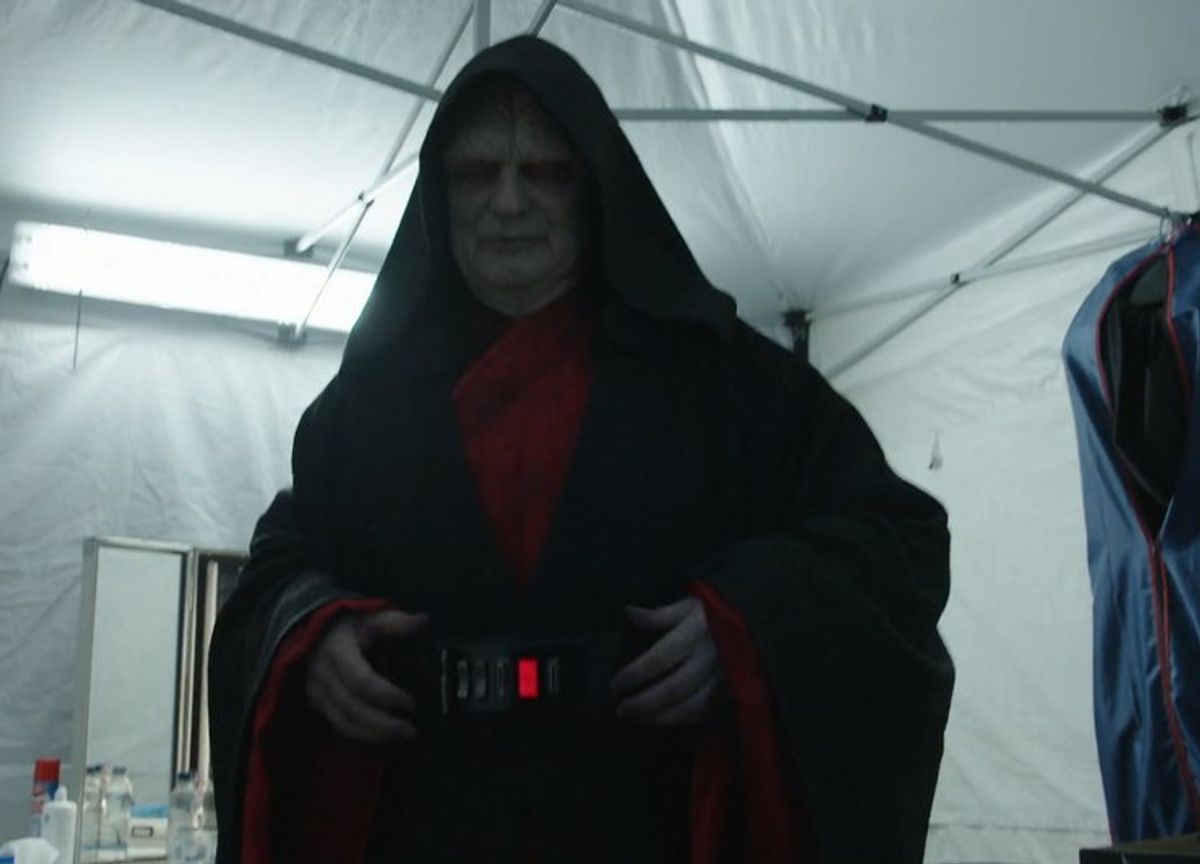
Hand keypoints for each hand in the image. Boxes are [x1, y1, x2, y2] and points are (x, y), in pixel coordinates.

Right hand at [304, 609, 427, 742]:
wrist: (311, 635)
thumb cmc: (347, 627)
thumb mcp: (369, 619)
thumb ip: (394, 622)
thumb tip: (423, 620)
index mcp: (338, 652)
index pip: (361, 681)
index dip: (386, 695)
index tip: (410, 703)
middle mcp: (324, 676)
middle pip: (353, 708)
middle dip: (383, 723)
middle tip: (410, 729)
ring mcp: (318, 693)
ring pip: (344, 722)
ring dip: (374, 733)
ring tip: (403, 735)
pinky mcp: (318, 705)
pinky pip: (339, 725)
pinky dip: (362, 734)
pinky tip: (383, 736)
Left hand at [611, 596, 726, 725]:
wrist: (762, 623)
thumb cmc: (720, 609)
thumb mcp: (691, 603)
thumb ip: (660, 614)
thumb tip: (629, 613)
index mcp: (698, 631)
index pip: (660, 657)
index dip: (636, 673)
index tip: (615, 683)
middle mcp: (711, 658)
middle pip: (672, 689)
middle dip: (644, 703)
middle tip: (621, 710)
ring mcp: (725, 679)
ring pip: (689, 707)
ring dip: (660, 717)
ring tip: (637, 719)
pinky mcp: (734, 692)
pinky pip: (705, 713)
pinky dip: (683, 720)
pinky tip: (665, 720)